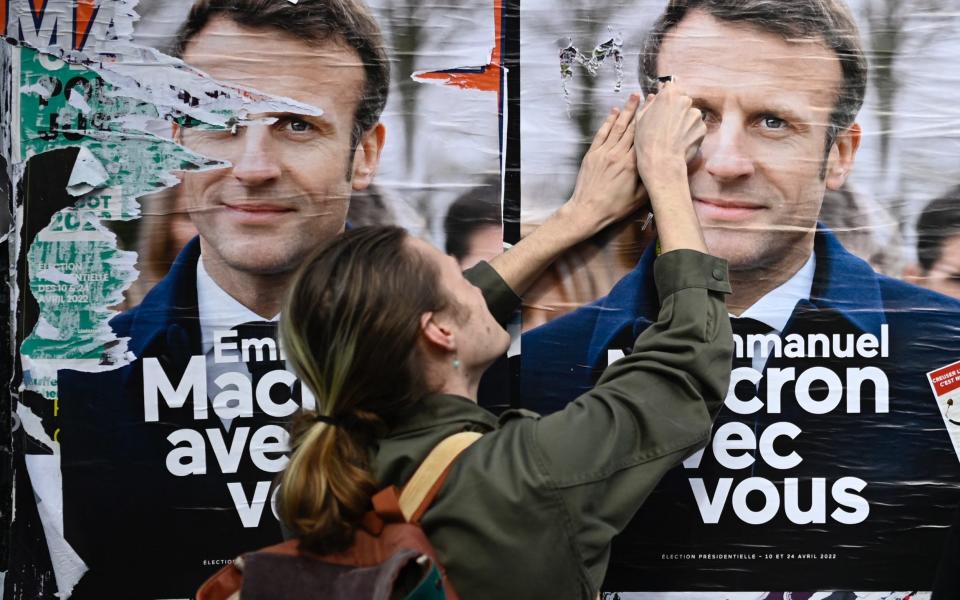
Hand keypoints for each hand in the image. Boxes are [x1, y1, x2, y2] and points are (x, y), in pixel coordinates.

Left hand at [564, 93, 648, 232]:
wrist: (587, 211)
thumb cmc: (615, 207)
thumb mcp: (640, 198)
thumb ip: (653, 180)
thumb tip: (667, 167)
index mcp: (632, 164)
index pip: (644, 137)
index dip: (651, 121)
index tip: (659, 108)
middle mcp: (618, 154)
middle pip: (632, 127)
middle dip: (641, 110)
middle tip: (650, 96)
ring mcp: (603, 153)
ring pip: (617, 127)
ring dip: (626, 110)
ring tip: (634, 96)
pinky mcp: (592, 155)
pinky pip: (602, 134)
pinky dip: (608, 122)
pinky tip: (614, 112)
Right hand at [634, 82, 705, 190]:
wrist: (661, 161)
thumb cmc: (647, 139)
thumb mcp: (640, 118)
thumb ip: (650, 103)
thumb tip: (655, 96)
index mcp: (669, 94)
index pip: (670, 87)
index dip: (666, 96)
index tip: (662, 105)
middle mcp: (685, 101)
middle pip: (682, 100)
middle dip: (676, 108)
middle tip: (667, 123)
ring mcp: (696, 115)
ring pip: (690, 114)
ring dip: (684, 121)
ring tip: (674, 135)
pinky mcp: (702, 128)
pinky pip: (696, 127)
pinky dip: (690, 132)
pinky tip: (680, 141)